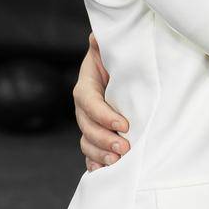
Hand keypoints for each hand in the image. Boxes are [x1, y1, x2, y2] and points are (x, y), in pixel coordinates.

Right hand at [73, 32, 130, 171]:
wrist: (119, 73)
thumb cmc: (117, 60)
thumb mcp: (112, 51)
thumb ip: (103, 45)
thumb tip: (96, 37)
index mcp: (86, 86)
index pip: (89, 102)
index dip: (104, 115)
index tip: (124, 125)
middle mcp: (84, 107)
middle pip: (86, 126)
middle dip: (104, 139)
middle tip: (124, 148)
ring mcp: (88, 123)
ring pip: (86, 141)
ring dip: (99, 154)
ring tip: (117, 162)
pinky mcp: (95, 135)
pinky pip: (89, 152)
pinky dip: (94, 163)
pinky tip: (102, 171)